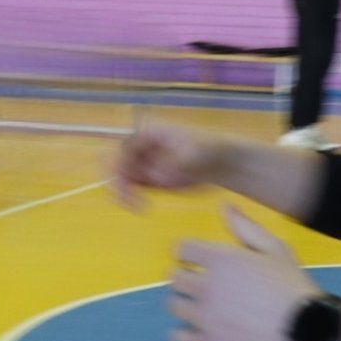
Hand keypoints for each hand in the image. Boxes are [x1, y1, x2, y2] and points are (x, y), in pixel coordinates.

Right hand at [109, 122, 233, 211]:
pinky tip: (143, 207)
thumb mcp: (197, 153)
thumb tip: (157, 176)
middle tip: (130, 201)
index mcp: (151, 133)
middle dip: (118, 181)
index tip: (132, 187)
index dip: (124, 166)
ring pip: (121, 177)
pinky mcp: (150, 179)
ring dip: (124, 193)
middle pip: (117, 162)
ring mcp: (145, 163)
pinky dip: (132, 198)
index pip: (126, 148)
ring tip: (140, 207)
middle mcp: (143, 147)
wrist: (223, 163)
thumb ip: (176, 164)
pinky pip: (132, 188)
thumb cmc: (212, 150)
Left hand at [168, 206, 318, 340]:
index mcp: (222, 259)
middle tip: (203, 284)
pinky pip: (178, 337)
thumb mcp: (276, 249)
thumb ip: (246, 228)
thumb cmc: (293, 287)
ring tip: (203, 307)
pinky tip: (197, 331)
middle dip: (185, 277)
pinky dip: (183, 334)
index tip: (196, 260)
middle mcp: (208, 286)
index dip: (188, 253)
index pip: (182, 249)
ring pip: (174, 305)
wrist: (307, 331)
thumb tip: (225, 206)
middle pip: (174, 277)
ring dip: (185, 303)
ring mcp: (207, 317)